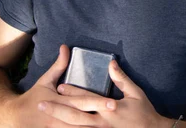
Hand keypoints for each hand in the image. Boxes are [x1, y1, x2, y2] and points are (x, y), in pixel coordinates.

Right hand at [0, 45, 116, 127]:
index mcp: (59, 101)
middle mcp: (60, 117)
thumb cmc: (33, 97)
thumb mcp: (45, 80)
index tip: (114, 103)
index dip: (98, 102)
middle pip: (83, 118)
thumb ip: (59, 66)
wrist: (14, 118)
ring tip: (112, 127)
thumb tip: (66, 47)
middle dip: (100, 117)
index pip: (82, 101)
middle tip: (117, 113)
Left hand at [53, 60, 172, 127]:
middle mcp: (101, 122)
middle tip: (41, 104)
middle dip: (57, 110)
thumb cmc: (144, 113)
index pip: (87, 99)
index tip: (59, 86)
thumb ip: (121, 79)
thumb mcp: (135, 93)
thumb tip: (111, 63)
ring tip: (46, 116)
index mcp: (109, 109)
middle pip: (75, 116)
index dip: (72, 92)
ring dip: (59, 122)